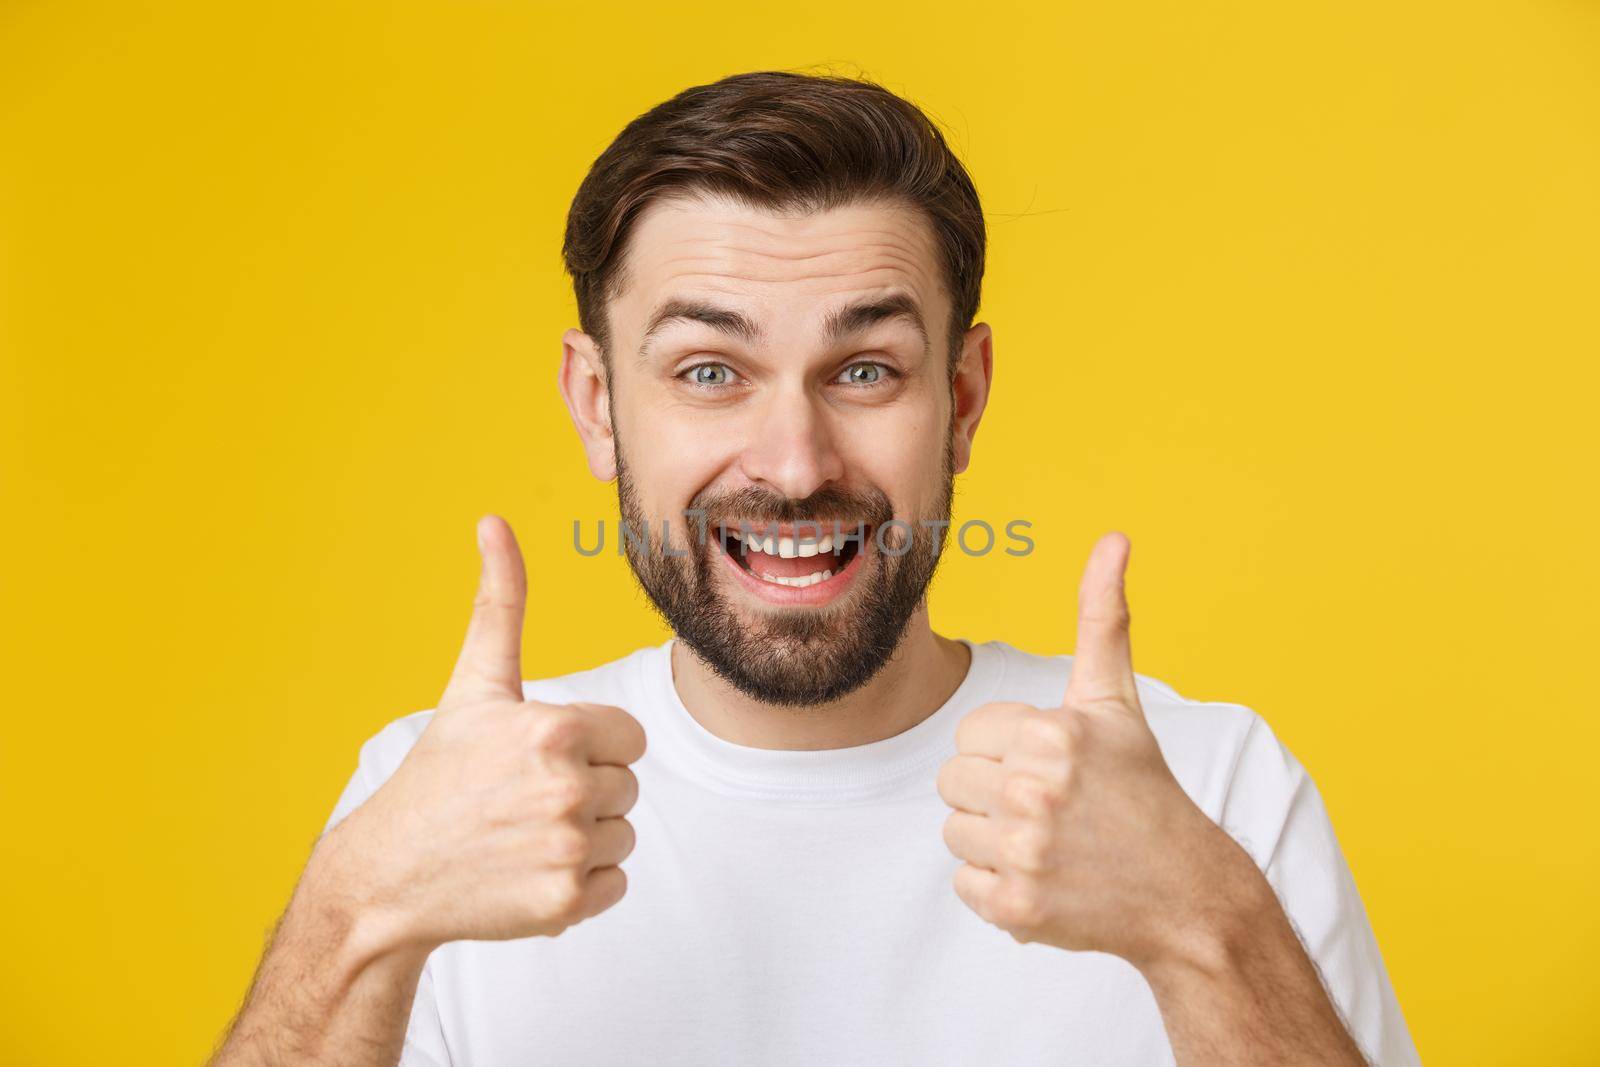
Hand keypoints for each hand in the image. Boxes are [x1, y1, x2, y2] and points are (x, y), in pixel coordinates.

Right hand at [315, 515, 646, 954]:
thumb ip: (500, 604)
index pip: (628, 737)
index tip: (537, 758)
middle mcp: (567, 788)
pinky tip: (528, 872)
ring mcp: (567, 849)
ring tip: (521, 835)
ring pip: (624, 835)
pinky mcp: (566, 903)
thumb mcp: (473, 685)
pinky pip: (616, 884)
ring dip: (584, 839)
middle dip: (585, 791)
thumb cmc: (439, 772)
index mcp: (556, 729)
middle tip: (520, 800)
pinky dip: (581, 886)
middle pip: (627, 785)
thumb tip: (494, 521)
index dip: (588, 746)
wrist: (389, 875)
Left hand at [937, 532, 1253, 969]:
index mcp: (1051, 732)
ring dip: (992, 841)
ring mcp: (1026, 851)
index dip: (1007, 750)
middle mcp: (1035, 789)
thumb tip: (1115, 536)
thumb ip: (1103, 617)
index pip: (969, 734)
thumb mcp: (1117, 700)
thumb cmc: (1142, 789)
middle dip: (993, 793)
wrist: (1187, 892)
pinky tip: (1045, 880)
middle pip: (952, 781)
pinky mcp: (1017, 908)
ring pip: (953, 831)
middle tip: (1052, 808)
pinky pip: (963, 885)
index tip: (1054, 768)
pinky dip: (997, 889)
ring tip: (1050, 843)